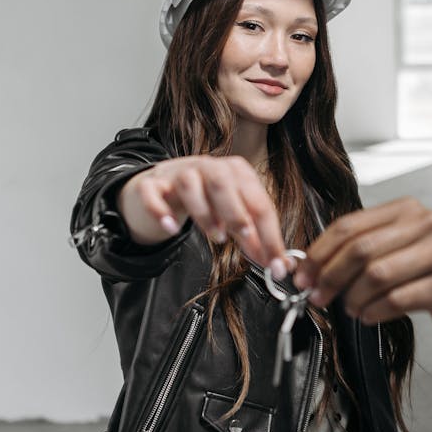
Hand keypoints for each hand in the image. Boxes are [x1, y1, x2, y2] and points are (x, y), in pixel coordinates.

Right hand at [117, 156, 291, 276]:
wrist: (163, 187)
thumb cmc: (206, 199)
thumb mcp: (233, 215)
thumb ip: (254, 237)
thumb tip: (280, 264)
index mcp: (235, 171)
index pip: (258, 200)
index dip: (269, 233)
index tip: (275, 262)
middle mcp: (208, 167)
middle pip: (224, 182)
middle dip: (237, 213)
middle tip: (245, 239)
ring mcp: (177, 173)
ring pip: (190, 184)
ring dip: (204, 212)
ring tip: (216, 236)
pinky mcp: (152, 184)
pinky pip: (153, 192)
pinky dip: (160, 210)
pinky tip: (171, 228)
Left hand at [294, 197, 431, 334]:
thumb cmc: (428, 266)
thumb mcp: (397, 245)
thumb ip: (359, 248)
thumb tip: (311, 268)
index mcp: (404, 209)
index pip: (350, 226)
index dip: (320, 253)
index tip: (304, 275)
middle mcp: (424, 224)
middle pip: (361, 249)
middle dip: (331, 277)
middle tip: (318, 295)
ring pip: (378, 275)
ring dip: (354, 297)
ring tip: (350, 307)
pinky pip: (398, 299)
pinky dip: (375, 311)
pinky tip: (369, 315)